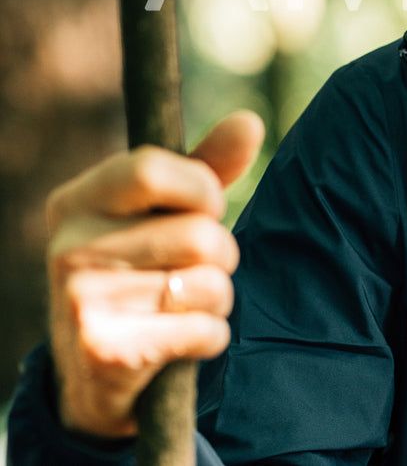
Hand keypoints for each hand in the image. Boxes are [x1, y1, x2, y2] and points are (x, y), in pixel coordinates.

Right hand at [45, 111, 264, 437]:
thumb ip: (204, 168)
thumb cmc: (141, 272)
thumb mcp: (161, 214)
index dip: (200, 190)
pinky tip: (179, 341)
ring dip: (218, 298)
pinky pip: (205, 331)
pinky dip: (210, 337)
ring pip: (210, 283)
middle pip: (200, 234)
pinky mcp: (106, 352)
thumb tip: (249, 121)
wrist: (94, 374)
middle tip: (192, 271)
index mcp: (77, 202)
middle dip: (221, 254)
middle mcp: (68, 248)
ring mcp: (82, 301)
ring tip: (183, 306)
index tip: (202, 208)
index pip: (152, 169)